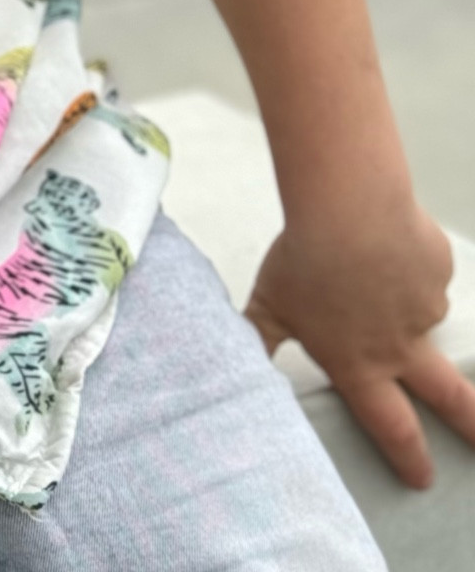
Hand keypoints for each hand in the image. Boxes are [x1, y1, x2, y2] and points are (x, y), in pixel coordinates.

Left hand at [244, 203, 474, 487]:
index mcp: (359, 363)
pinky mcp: (438, 270)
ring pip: (421, 311)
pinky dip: (402, 254)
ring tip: (366, 262)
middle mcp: (400, 345)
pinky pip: (421, 264)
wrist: (350, 211)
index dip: (407, 456)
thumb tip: (238, 362)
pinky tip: (379, 236)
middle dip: (470, 425)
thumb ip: (260, 338)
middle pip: (448, 398)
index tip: (423, 477)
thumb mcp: (269, 305)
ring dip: (404, 296)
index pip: (389, 425)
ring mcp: (426, 308)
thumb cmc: (304, 259)